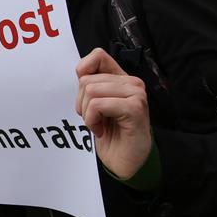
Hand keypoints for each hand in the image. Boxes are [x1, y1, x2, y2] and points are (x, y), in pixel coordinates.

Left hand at [76, 48, 151, 179]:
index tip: (84, 97)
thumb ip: (90, 85)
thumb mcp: (95, 105)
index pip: (98, 55)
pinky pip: (98, 105)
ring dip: (87, 113)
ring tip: (98, 124)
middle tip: (93, 118)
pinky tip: (102, 130)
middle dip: (81, 103)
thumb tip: (80, 71)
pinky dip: (93, 120)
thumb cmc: (110, 133)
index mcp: (121, 78)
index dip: (83, 72)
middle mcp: (132, 82)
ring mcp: (136, 94)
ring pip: (91, 91)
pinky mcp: (135, 108)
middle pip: (87, 80)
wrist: (124, 160)